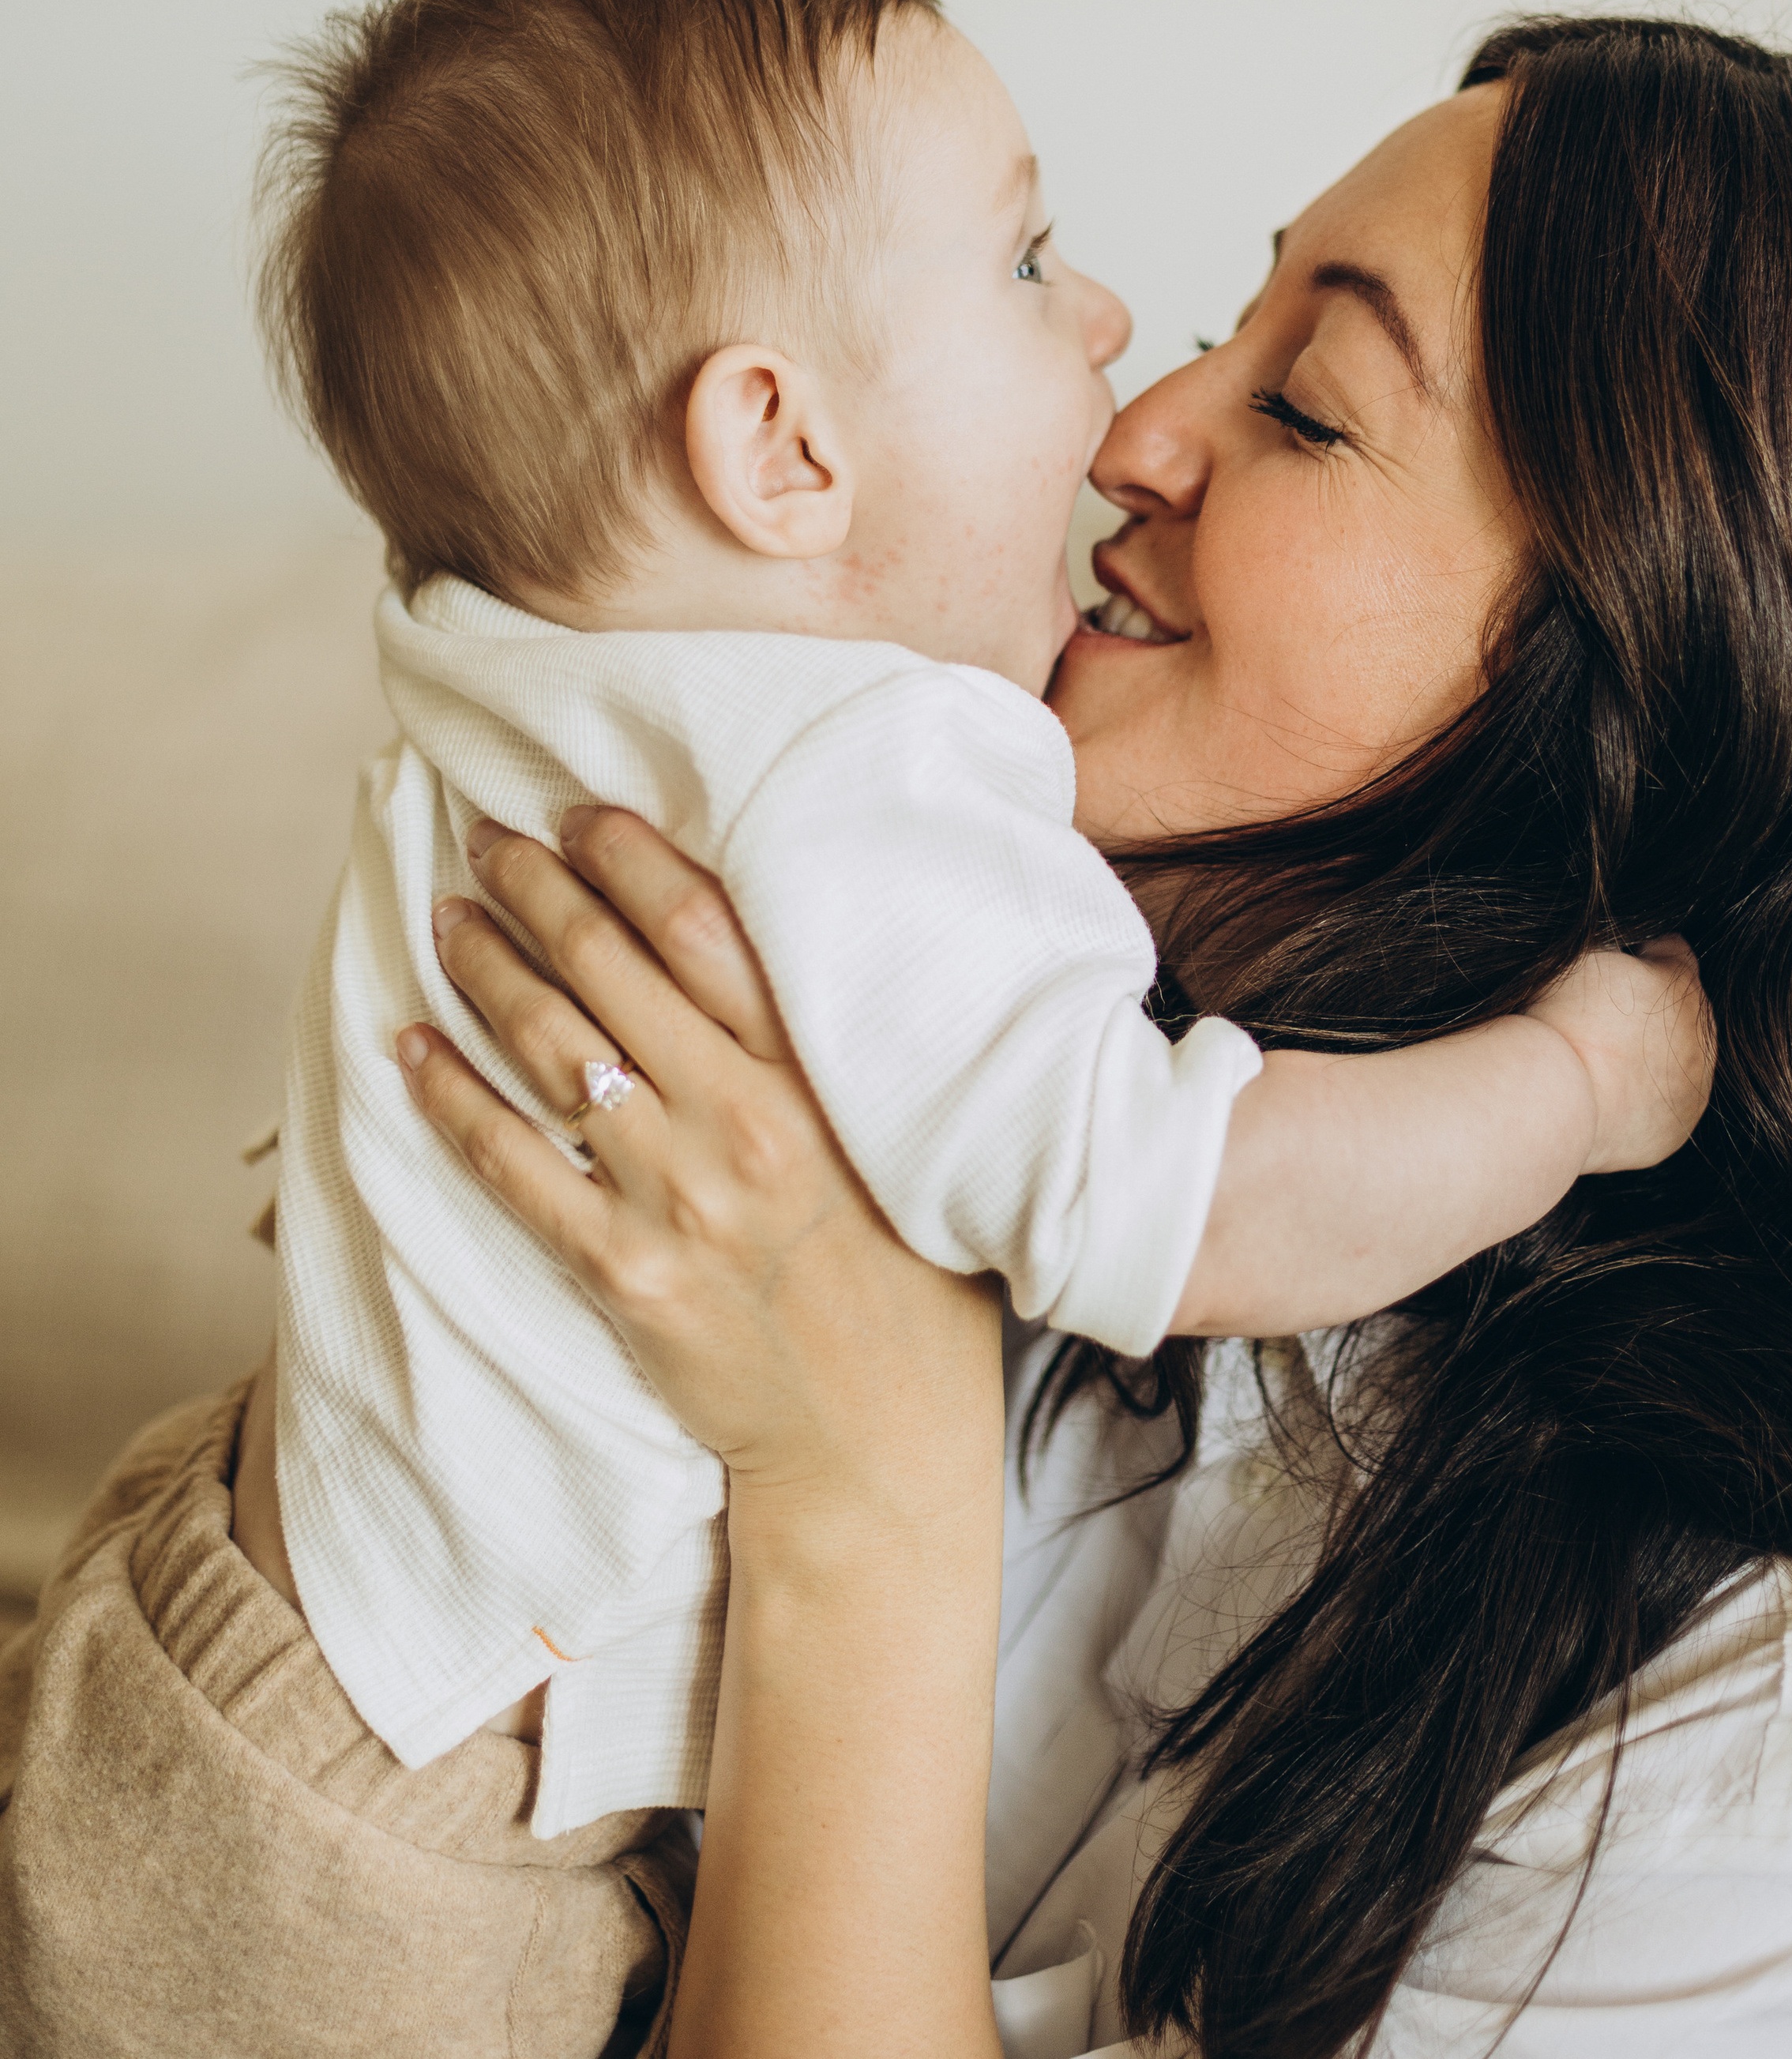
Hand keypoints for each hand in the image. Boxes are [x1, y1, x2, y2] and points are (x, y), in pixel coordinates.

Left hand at [404, 808, 1005, 2056]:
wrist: (878, 1444)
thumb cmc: (912, 1286)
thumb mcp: (910, 1144)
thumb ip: (843, 1054)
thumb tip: (794, 951)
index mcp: (817, 1080)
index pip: (707, 930)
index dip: (634, 860)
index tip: (585, 814)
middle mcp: (741, 1124)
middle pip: (611, 971)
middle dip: (539, 891)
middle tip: (489, 839)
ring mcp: (675, 1200)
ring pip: (553, 1052)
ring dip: (489, 971)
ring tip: (447, 916)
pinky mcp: (622, 1275)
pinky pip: (514, 1169)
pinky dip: (453, 1100)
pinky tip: (412, 1048)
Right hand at [1529, 935, 1715, 1175]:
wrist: (1554, 1093)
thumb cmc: (1562, 1018)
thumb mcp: (1583, 954)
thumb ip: (1616, 945)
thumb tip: (1623, 946)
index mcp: (1682, 985)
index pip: (1674, 952)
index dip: (1643, 952)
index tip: (1619, 960)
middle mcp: (1701, 1037)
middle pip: (1682, 1009)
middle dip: (1652, 1007)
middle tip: (1604, 1015)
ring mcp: (1692, 1088)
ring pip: (1679, 1059)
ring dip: (1653, 1054)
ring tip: (1605, 1055)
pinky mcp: (1675, 1129)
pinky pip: (1665, 1104)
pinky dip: (1645, 1096)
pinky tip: (1609, 1089)